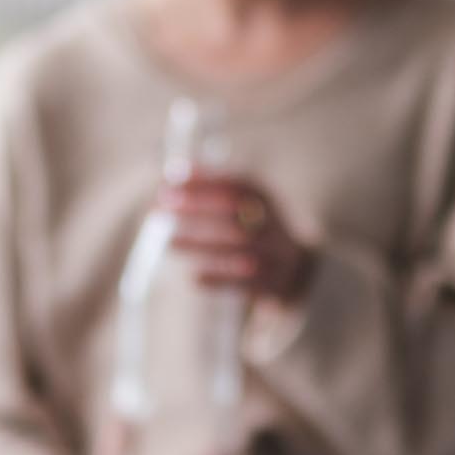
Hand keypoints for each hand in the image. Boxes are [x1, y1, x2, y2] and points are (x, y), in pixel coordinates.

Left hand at [164, 175, 313, 302]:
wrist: (295, 269)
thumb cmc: (254, 230)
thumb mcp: (243, 203)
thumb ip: (213, 187)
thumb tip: (173, 170)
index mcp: (265, 200)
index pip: (237, 184)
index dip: (204, 182)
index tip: (168, 183)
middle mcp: (274, 224)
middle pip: (235, 214)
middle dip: (196, 210)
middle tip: (159, 210)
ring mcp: (276, 255)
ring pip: (238, 248)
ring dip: (200, 244)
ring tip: (168, 242)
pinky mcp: (272, 283)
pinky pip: (244, 283)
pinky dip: (217, 279)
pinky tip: (193, 277)